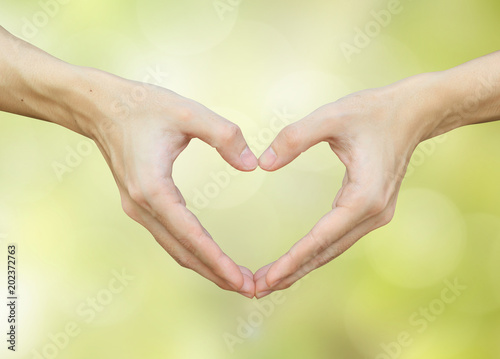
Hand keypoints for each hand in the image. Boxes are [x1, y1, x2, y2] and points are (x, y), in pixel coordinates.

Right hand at [80, 69, 257, 297]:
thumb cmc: (143, 107)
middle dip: (216, 273)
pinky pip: (169, 237)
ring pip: (175, 249)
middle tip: (249, 289)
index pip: (190, 235)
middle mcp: (142, 206)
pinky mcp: (140, 205)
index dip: (217, 260)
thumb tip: (251, 165)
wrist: (101, 108)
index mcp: (153, 188)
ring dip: (205, 266)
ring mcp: (138, 209)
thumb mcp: (188, 112)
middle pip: (183, 252)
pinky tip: (209, 257)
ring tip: (234, 280)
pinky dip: (192, 251)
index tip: (240, 280)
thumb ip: (224, 136)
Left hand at [253, 73, 446, 297]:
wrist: (414, 112)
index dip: (292, 260)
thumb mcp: (331, 117)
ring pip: (332, 249)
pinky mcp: (371, 211)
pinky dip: (315, 252)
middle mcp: (373, 214)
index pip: (321, 238)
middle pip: (326, 252)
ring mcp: (375, 215)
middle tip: (256, 290)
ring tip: (270, 282)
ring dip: (302, 266)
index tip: (267, 279)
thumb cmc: (374, 112)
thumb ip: (294, 138)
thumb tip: (264, 164)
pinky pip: (338, 238)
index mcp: (364, 197)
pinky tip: (296, 260)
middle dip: (291, 272)